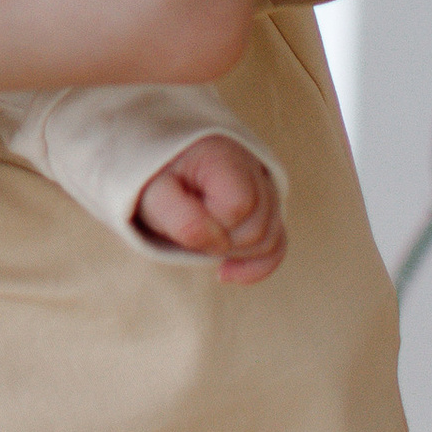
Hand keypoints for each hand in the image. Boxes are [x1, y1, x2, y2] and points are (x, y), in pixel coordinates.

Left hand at [133, 133, 285, 284]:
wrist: (157, 167)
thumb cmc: (154, 180)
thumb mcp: (155, 196)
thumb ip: (183, 219)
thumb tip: (220, 246)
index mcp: (224, 157)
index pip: (238, 206)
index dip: (212, 225)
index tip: (183, 217)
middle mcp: (254, 169)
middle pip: (258, 228)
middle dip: (222, 242)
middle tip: (187, 230)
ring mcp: (265, 189)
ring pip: (270, 239)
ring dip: (234, 252)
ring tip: (200, 239)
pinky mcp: (267, 208)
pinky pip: (277, 245)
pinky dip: (255, 265)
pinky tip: (226, 273)